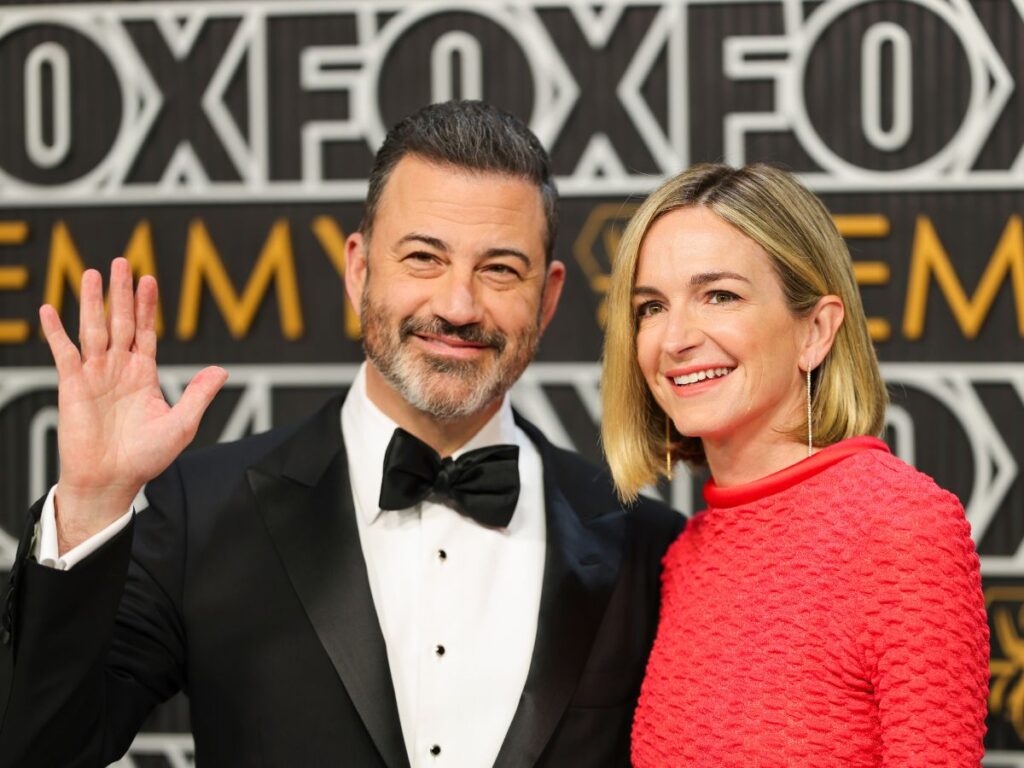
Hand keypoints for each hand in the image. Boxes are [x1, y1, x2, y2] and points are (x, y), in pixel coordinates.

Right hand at [40, 258, 227, 553]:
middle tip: (122, 261)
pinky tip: (49, 309)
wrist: (113, 480)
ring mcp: (95, 374)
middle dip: (122, 292)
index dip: (148, 305)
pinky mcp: (73, 386)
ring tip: (92, 273)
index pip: (146, 330)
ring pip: (94, 329)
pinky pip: (63, 353)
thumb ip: (199, 394)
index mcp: (144, 374)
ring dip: (91, 301)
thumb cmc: (147, 457)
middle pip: (121, 321)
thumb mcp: (182, 424)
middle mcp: (119, 369)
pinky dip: (55, 332)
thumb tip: (221, 370)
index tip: (149, 279)